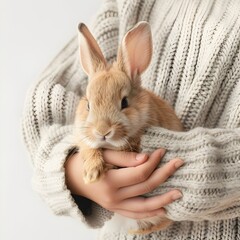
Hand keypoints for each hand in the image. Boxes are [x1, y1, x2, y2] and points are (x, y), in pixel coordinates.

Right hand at [65, 149, 183, 218]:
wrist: (71, 178)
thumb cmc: (86, 162)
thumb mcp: (102, 154)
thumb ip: (124, 157)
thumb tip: (146, 159)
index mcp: (110, 181)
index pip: (139, 172)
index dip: (154, 161)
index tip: (162, 151)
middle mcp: (114, 197)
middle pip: (146, 187)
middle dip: (164, 174)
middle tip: (178, 163)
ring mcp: (115, 206)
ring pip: (145, 206)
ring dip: (164, 200)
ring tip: (179, 193)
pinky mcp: (115, 209)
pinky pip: (136, 214)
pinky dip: (150, 213)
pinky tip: (163, 209)